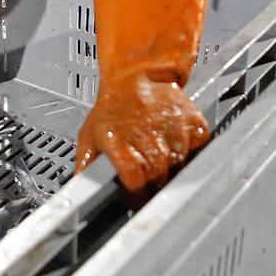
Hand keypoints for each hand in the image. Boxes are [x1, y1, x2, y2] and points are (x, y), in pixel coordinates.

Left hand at [75, 74, 208, 193]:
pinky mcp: (192, 122)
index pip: (134, 179)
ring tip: (161, 163)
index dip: (137, 194)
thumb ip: (85, 166)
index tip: (137, 200)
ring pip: (179, 165)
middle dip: (155, 186)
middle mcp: (147, 135)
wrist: (137, 75)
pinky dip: (191, 153)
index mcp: (119, 141)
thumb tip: (78, 190)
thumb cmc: (113, 107)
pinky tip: (176, 147)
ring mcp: (172, 128)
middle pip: (158, 176)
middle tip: (150, 184)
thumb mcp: (89, 135)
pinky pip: (197, 149)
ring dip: (173, 170)